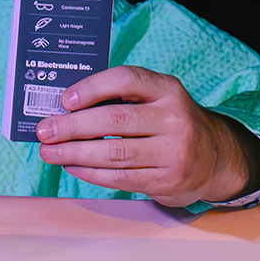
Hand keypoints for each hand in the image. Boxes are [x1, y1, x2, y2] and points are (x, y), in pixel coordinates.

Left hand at [35, 65, 259, 206]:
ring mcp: (174, 152)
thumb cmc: (167, 122)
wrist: (215, 157)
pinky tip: (71, 165)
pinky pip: (120, 178)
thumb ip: (117, 98)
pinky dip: (89, 172)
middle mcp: (174, 119)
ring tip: (49, 151)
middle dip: (71, 126)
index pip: (127, 80)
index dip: (92, 87)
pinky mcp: (167, 180)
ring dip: (73, 153)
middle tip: (45, 131)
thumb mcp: (154, 99)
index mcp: (167, 90)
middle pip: (114, 120)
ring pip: (113, 153)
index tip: (64, 100)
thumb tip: (62, 108)